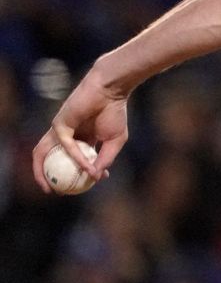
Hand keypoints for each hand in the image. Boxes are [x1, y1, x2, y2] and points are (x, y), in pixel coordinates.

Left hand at [32, 67, 127, 191]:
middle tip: (57, 191)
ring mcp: (60, 131)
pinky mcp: (59, 125)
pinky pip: (67, 146)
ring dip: (42, 171)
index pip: (74, 161)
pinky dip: (77, 157)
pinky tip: (86, 166)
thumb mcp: (115, 142)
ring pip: (44, 154)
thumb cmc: (115, 113)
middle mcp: (66, 136)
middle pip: (50, 159)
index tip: (94, 182)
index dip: (81, 174)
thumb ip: (105, 159)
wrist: (110, 91)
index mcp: (80, 139)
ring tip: (49, 187)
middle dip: (48, 177)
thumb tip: (96, 177)